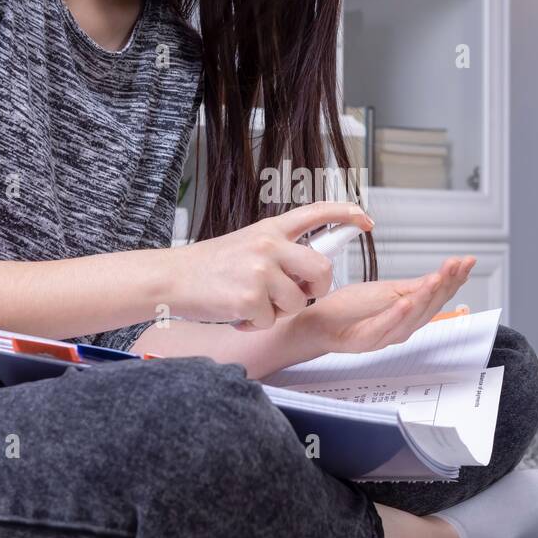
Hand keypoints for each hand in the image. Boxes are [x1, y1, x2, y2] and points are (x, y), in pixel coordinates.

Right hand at [166, 201, 373, 328]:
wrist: (172, 277)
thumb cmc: (210, 267)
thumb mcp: (248, 244)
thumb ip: (279, 252)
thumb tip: (311, 272)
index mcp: (270, 229)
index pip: (316, 213)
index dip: (346, 214)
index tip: (365, 221)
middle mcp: (269, 245)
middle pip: (322, 270)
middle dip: (316, 288)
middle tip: (295, 295)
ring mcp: (260, 271)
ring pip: (298, 302)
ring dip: (279, 311)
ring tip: (252, 303)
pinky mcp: (250, 298)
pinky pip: (271, 321)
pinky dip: (255, 324)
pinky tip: (237, 313)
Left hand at [291, 256, 475, 355]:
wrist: (319, 322)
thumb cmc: (350, 308)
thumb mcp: (387, 291)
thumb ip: (414, 287)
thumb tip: (441, 276)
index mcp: (409, 314)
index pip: (438, 296)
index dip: (455, 279)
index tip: (467, 261)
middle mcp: (402, 326)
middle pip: (431, 307)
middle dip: (446, 284)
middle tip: (457, 265)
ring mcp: (385, 334)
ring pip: (412, 317)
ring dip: (426, 297)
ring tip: (438, 278)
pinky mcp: (366, 339)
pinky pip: (385, 327)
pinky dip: (397, 315)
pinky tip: (406, 301)